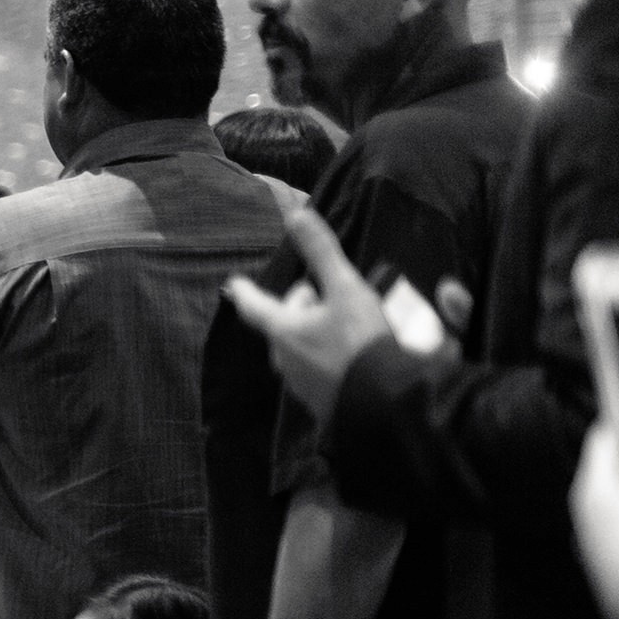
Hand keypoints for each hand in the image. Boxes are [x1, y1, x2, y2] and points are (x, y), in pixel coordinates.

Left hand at [223, 208, 393, 428]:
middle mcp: (284, 358)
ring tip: (340, 319)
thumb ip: (321, 252)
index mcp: (284, 330)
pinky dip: (327, 352)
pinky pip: (317, 367)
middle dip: (298, 305)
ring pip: (299, 346)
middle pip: (282, 324)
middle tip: (319, 292)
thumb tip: (295, 213)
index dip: (245, 291)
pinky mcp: (322, 399)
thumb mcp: (346, 289)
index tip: (235, 283)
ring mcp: (301, 382)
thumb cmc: (362, 342)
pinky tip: (351, 352)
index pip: (254, 306)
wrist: (384, 405)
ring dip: (314, 330)